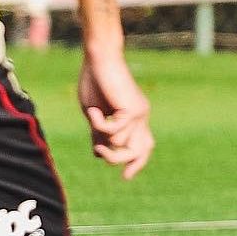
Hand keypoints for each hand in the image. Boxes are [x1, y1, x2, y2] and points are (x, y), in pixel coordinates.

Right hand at [78, 50, 153, 179]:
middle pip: (140, 151)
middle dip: (120, 160)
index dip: (137, 162)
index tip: (126, 177)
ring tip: (92, 119)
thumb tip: (99, 154)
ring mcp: (139, 113)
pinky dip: (99, 125)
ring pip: (123, 145)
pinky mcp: (132, 109)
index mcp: (135, 117)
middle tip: (99, 150)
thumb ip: (99, 132)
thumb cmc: (95, 81)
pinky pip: (114, 133)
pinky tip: (94, 111)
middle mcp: (141, 116)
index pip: (144, 145)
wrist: (100, 59)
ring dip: (102, 139)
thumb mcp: (95, 114)